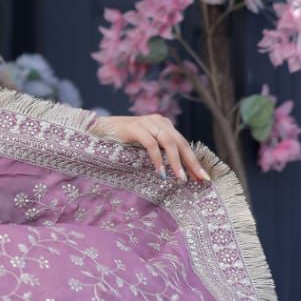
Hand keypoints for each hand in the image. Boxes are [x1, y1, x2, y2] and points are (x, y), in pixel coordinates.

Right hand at [89, 113, 210, 182]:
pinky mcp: (134, 128)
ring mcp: (146, 123)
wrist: (97, 130)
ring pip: (168, 143)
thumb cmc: (121, 142)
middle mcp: (158, 121)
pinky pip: (150, 144)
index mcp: (164, 125)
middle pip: (180, 143)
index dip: (193, 161)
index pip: (183, 144)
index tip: (203, 178)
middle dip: (191, 162)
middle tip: (200, 179)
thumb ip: (159, 152)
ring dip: (176, 162)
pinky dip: (157, 159)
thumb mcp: (144, 146)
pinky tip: (161, 172)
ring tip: (181, 179)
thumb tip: (178, 172)